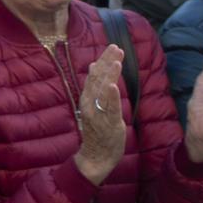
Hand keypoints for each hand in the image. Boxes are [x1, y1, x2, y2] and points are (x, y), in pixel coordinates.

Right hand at [72, 44, 127, 184]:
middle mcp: (89, 103)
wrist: (96, 156)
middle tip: (116, 48)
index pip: (95, 74)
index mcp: (87, 97)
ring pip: (102, 91)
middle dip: (107, 62)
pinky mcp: (107, 124)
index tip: (113, 47)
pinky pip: (109, 108)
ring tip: (116, 61)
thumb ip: (96, 86)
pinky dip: (110, 96)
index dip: (103, 60)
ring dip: (108, 75)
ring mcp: (97, 113)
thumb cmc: (98, 130)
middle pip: (97, 78)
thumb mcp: (96, 105)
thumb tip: (94, 64)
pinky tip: (112, 85)